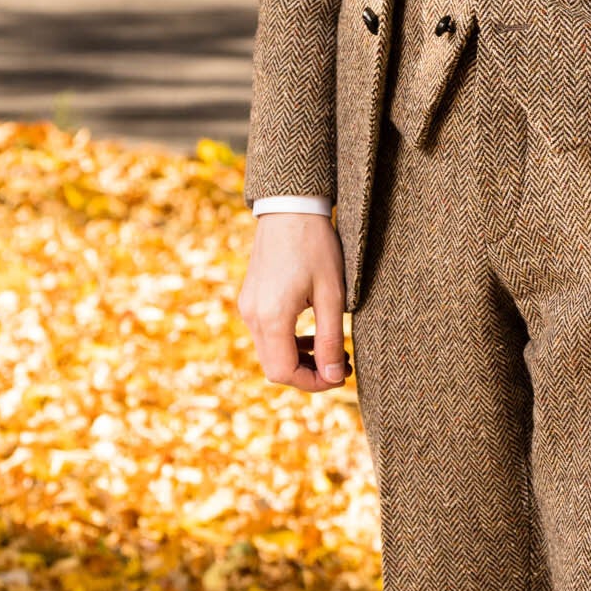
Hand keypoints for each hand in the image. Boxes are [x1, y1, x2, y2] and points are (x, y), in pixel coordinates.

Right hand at [240, 210, 350, 390]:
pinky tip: (313, 334)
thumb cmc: (315, 246)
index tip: (340, 375)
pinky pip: (267, 335)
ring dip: (300, 359)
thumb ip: (331, 338)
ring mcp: (248, 307)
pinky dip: (289, 343)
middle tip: (341, 366)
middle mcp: (252, 316)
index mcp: (271, 317)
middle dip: (308, 374)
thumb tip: (333, 377)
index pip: (284, 372)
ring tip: (333, 351)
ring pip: (270, 353)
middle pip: (275, 367)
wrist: (290, 208)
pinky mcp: (251, 300)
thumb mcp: (331, 294)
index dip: (313, 383)